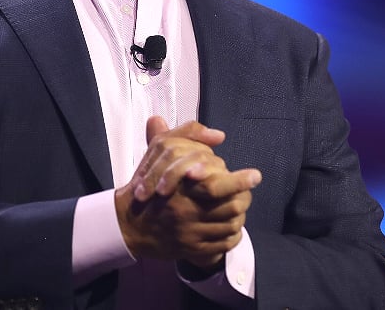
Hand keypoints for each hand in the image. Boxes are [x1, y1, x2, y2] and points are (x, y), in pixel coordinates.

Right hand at [115, 117, 261, 267]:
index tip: (256, 175)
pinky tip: (230, 226)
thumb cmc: (148, 184)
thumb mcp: (160, 151)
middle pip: (232, 207)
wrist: (128, 223)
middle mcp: (189, 212)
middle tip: (246, 192)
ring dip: (239, 217)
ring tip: (239, 208)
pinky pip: (223, 245)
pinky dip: (232, 236)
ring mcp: (191, 233)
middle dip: (244, 198)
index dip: (241, 181)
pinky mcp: (192, 250)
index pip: (219, 186)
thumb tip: (218, 135)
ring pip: (230, 226)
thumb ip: (188, 135)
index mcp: (182, 188)